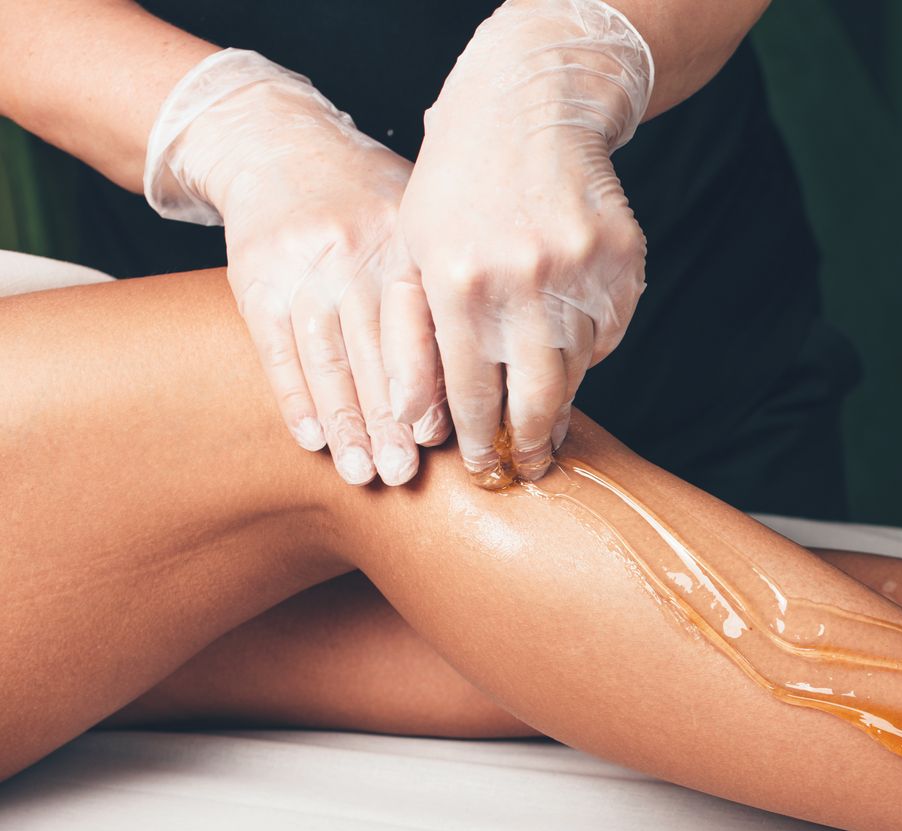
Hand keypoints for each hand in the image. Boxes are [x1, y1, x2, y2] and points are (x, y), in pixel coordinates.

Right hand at [145, 51, 446, 484]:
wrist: (279, 145)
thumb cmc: (372, 198)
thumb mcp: (422, 218)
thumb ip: (451, 284)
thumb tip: (504, 364)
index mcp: (406, 241)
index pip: (420, 326)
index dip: (427, 385)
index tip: (440, 436)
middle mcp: (354, 252)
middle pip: (374, 352)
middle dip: (390, 421)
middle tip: (402, 474)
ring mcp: (301, 266)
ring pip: (327, 359)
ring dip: (344, 424)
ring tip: (363, 472)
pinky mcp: (256, 279)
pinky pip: (278, 351)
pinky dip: (296, 399)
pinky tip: (314, 440)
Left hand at [401, 0, 653, 486]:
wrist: (530, 107)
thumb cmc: (458, 187)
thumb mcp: (415, 253)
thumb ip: (415, 339)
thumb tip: (420, 425)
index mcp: (459, 284)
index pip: (471, 392)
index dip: (478, 439)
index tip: (482, 469)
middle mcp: (523, 282)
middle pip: (536, 398)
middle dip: (530, 443)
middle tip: (528, 468)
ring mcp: (581, 272)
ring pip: (577, 369)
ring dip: (560, 395)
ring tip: (545, 413)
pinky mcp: (624, 262)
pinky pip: (610, 333)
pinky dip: (589, 345)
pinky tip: (567, 334)